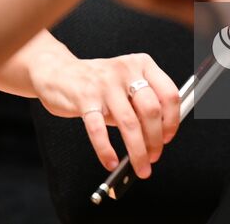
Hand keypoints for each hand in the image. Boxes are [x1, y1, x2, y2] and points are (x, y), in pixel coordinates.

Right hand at [29, 50, 181, 178]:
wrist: (57, 72)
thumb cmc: (96, 82)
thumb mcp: (125, 85)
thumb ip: (141, 105)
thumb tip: (158, 136)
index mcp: (141, 64)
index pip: (168, 93)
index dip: (172, 120)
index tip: (168, 137)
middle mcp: (125, 70)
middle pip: (151, 110)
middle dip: (155, 140)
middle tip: (154, 157)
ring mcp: (105, 84)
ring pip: (129, 123)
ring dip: (137, 151)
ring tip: (140, 166)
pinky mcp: (84, 98)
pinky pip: (99, 129)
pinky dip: (106, 150)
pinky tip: (110, 161)